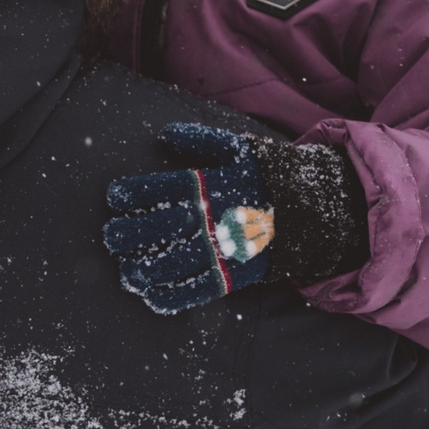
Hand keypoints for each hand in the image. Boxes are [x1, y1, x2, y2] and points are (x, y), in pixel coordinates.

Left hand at [103, 122, 278, 312]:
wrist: (318, 211)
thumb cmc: (271, 177)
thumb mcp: (241, 150)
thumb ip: (202, 140)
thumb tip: (166, 132)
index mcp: (212, 185)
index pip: (163, 188)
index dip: (134, 194)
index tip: (114, 198)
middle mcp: (214, 217)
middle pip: (161, 226)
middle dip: (130, 233)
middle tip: (110, 237)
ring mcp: (225, 249)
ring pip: (175, 262)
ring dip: (144, 268)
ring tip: (124, 270)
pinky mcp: (236, 274)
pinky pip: (199, 289)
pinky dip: (174, 296)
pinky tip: (151, 296)